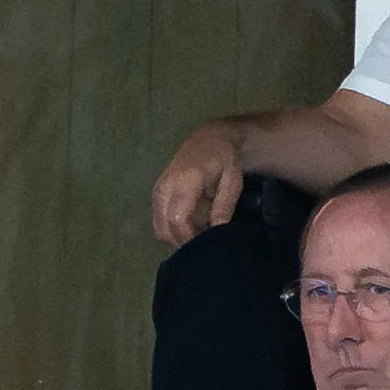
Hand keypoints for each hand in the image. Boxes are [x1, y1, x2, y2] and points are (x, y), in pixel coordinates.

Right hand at [150, 120, 246, 246]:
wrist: (212, 139)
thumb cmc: (225, 160)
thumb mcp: (232, 181)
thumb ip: (224, 206)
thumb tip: (217, 232)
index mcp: (184, 182)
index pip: (178, 220)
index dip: (189, 239)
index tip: (206, 250)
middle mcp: (165, 187)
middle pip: (165, 228)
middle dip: (184, 244)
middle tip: (205, 250)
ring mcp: (158, 191)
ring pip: (160, 228)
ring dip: (178, 239)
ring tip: (201, 239)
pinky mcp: (157, 194)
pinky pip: (160, 221)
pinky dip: (174, 231)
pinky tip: (193, 230)